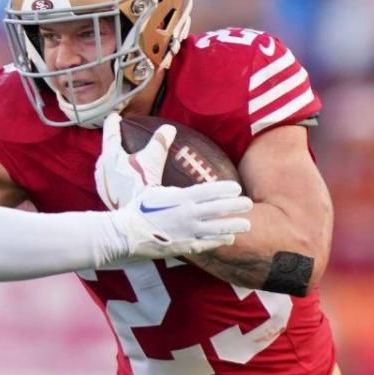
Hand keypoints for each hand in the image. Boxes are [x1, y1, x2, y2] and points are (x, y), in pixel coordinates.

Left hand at [96, 112, 170, 210]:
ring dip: (113, 160)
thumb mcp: (153, 160)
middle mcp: (101, 169)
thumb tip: (169, 128)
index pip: (110, 133)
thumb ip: (160, 141)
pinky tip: (125, 178)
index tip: (115, 116)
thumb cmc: (141, 186)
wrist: (135, 218)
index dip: (113, 123)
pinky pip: (108, 179)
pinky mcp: (106, 197)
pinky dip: (115, 174)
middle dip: (113, 143)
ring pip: (105, 166)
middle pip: (106, 150)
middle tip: (121, 138)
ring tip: (123, 158)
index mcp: (109, 156)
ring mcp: (102, 184)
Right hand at [97, 113, 249, 259]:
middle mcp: (187, 215)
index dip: (225, 189)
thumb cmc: (136, 205)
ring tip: (247, 224)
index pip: (209, 191)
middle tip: (248, 204)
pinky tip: (228, 238)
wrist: (124, 234)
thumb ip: (160, 153)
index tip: (237, 188)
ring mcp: (186, 232)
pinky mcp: (183, 246)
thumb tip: (168, 128)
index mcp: (180, 198)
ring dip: (233, 226)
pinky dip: (218, 240)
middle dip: (235, 207)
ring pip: (216, 229)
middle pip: (218, 210)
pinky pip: (206, 244)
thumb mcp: (148, 179)